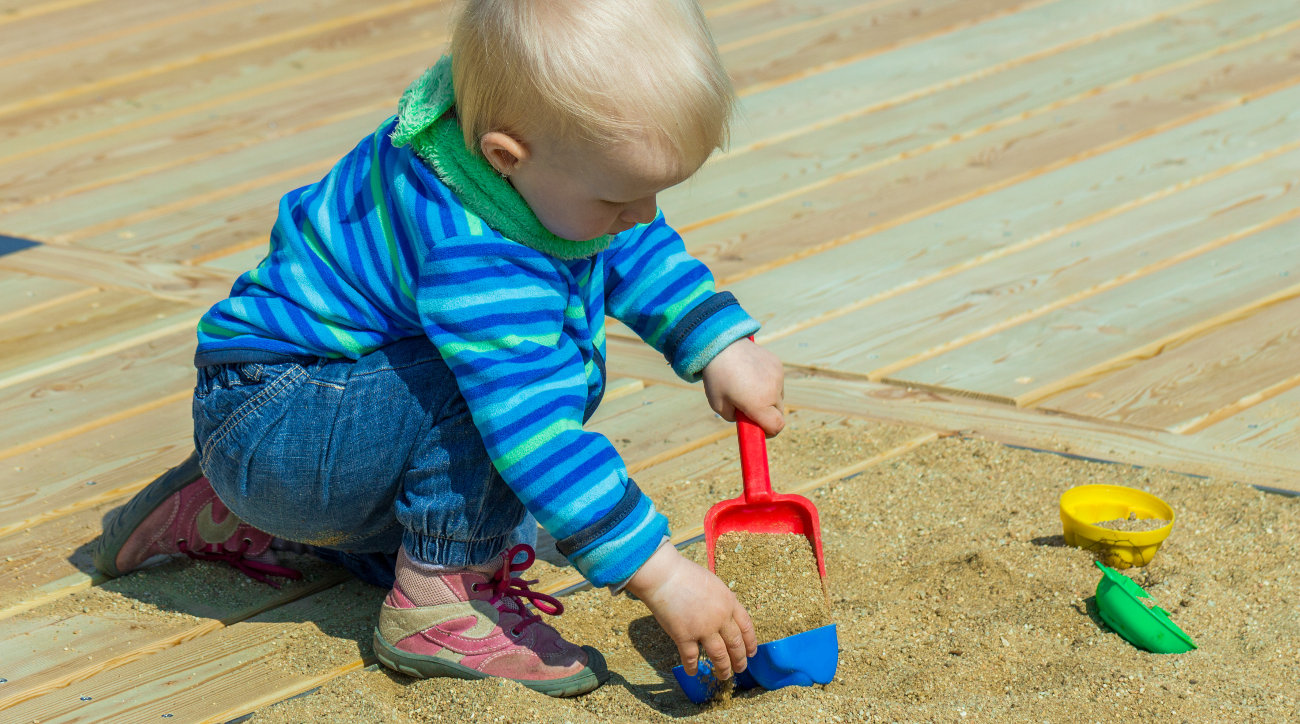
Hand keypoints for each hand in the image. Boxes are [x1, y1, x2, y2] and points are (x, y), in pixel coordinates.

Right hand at [624, 544, 756, 678]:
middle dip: (739, 660)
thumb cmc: (686, 575)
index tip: (751, 653)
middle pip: (735, 644)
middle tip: (740, 668)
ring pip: (719, 655)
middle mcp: (720, 618)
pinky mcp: (684, 636)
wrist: (665, 576)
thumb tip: (727, 612)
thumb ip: (723, 600)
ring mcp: (703, 629)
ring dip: (723, 668)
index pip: (746, 627)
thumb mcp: (714, 584)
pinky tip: (693, 672)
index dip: (750, 642)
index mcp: (729, 603)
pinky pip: (691, 657)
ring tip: (724, 676)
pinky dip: (692, 667)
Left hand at [701, 337, 784, 436]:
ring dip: (767, 398)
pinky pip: (776, 382)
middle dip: (767, 416)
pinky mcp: (777, 364)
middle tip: (749, 409)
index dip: (768, 432)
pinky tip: (752, 374)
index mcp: (759, 404)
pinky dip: (767, 383)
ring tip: (747, 386)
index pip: (776, 426)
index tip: (759, 430)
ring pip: (778, 397)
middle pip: (778, 413)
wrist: (721, 344)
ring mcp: (777, 376)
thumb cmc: (717, 377)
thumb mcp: (719, 405)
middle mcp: (772, 391)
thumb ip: (735, 418)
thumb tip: (746, 419)